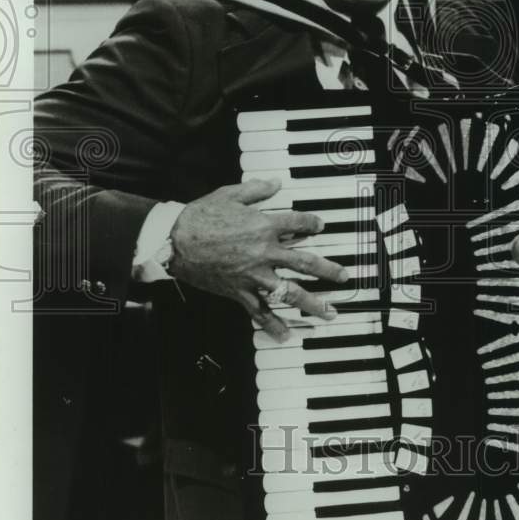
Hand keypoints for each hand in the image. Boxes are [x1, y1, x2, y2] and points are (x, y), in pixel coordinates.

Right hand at [168, 178, 347, 341]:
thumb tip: (275, 184)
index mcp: (265, 225)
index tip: (321, 225)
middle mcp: (265, 251)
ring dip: (313, 303)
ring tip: (329, 313)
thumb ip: (256, 190)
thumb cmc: (200, 215)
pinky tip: (286, 336)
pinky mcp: (238, 291)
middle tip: (344, 277)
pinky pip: (259, 311)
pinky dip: (273, 324)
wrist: (174, 240)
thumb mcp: (230, 194)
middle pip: (306, 263)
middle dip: (328, 271)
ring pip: (290, 292)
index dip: (313, 223)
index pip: (299, 223)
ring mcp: (253, 274)